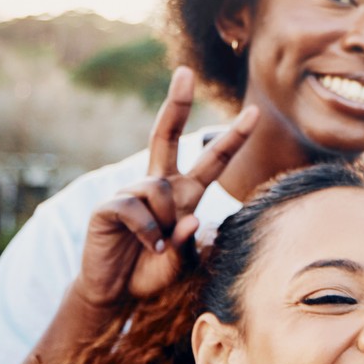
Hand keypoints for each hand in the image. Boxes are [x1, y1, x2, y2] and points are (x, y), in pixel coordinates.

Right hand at [75, 68, 258, 307]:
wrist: (115, 291)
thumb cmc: (150, 272)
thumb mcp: (180, 261)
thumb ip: (189, 242)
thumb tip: (192, 218)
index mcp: (184, 194)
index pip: (212, 161)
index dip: (233, 138)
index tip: (253, 112)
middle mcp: (159, 185)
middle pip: (165, 135)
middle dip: (176, 103)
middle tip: (185, 72)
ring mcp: (132, 192)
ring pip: (160, 190)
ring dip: (165, 222)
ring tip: (156, 245)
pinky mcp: (109, 205)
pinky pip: (137, 208)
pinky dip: (148, 231)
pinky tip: (147, 245)